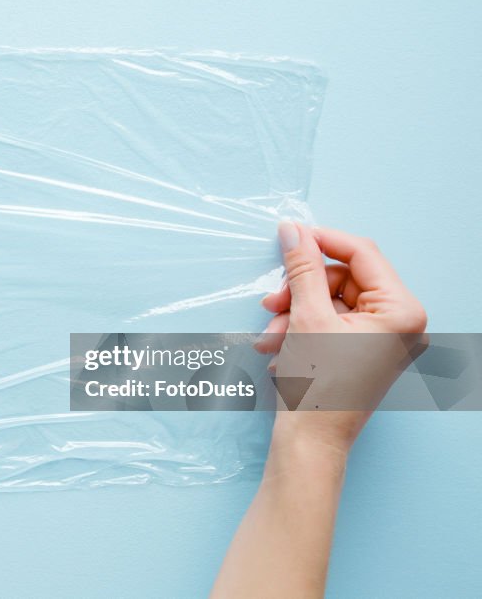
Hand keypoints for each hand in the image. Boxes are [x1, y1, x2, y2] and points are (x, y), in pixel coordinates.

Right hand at [257, 221, 427, 454]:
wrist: (310, 442)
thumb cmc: (319, 388)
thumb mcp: (307, 317)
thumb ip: (301, 268)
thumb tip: (293, 230)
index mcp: (401, 311)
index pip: (362, 253)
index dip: (322, 240)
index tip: (289, 235)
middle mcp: (399, 322)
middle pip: (342, 278)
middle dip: (301, 289)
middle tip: (272, 303)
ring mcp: (381, 338)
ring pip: (329, 300)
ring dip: (293, 312)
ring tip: (271, 337)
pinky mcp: (360, 350)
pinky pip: (328, 321)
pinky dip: (299, 327)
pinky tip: (278, 347)